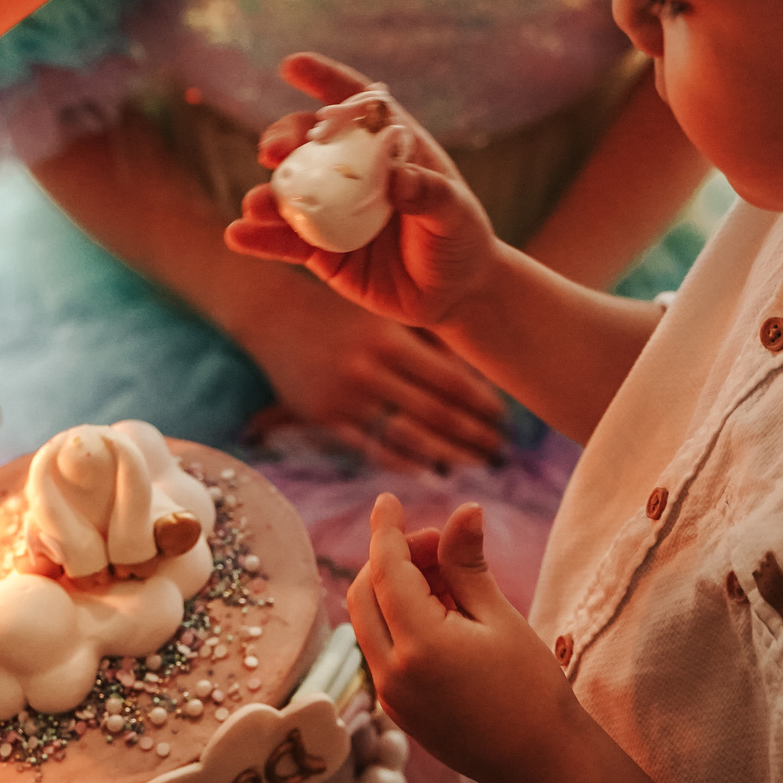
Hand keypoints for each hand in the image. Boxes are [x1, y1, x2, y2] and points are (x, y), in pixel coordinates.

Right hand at [225, 54, 505, 332]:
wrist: (453, 294)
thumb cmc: (460, 241)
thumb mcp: (455, 214)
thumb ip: (429, 194)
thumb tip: (398, 178)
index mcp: (388, 147)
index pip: (357, 105)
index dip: (325, 81)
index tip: (292, 65)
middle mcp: (353, 172)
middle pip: (311, 144)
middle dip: (285, 139)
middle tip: (273, 151)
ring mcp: (333, 209)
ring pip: (291, 193)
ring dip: (267, 195)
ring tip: (256, 205)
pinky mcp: (321, 250)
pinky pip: (286, 241)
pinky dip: (262, 238)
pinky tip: (239, 235)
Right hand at [236, 287, 507, 473]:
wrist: (274, 314)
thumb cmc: (342, 312)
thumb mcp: (384, 314)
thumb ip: (427, 339)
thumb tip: (478, 372)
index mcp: (388, 338)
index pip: (449, 379)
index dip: (482, 403)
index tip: (508, 419)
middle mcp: (368, 369)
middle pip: (434, 412)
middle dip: (473, 434)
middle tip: (503, 450)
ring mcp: (344, 396)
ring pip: (407, 435)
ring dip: (448, 453)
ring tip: (477, 463)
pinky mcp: (324, 417)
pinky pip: (371, 447)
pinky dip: (406, 462)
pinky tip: (432, 471)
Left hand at [346, 495, 579, 782]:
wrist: (540, 762)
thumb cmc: (532, 688)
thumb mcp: (501, 618)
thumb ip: (468, 564)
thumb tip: (463, 511)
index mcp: (420, 645)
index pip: (386, 570)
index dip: (386, 530)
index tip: (387, 500)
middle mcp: (392, 673)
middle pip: (364, 593)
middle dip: (392, 559)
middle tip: (440, 547)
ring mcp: (390, 695)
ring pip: (367, 621)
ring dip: (394, 589)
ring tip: (451, 583)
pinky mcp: (396, 709)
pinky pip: (380, 648)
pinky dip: (398, 620)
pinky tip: (444, 616)